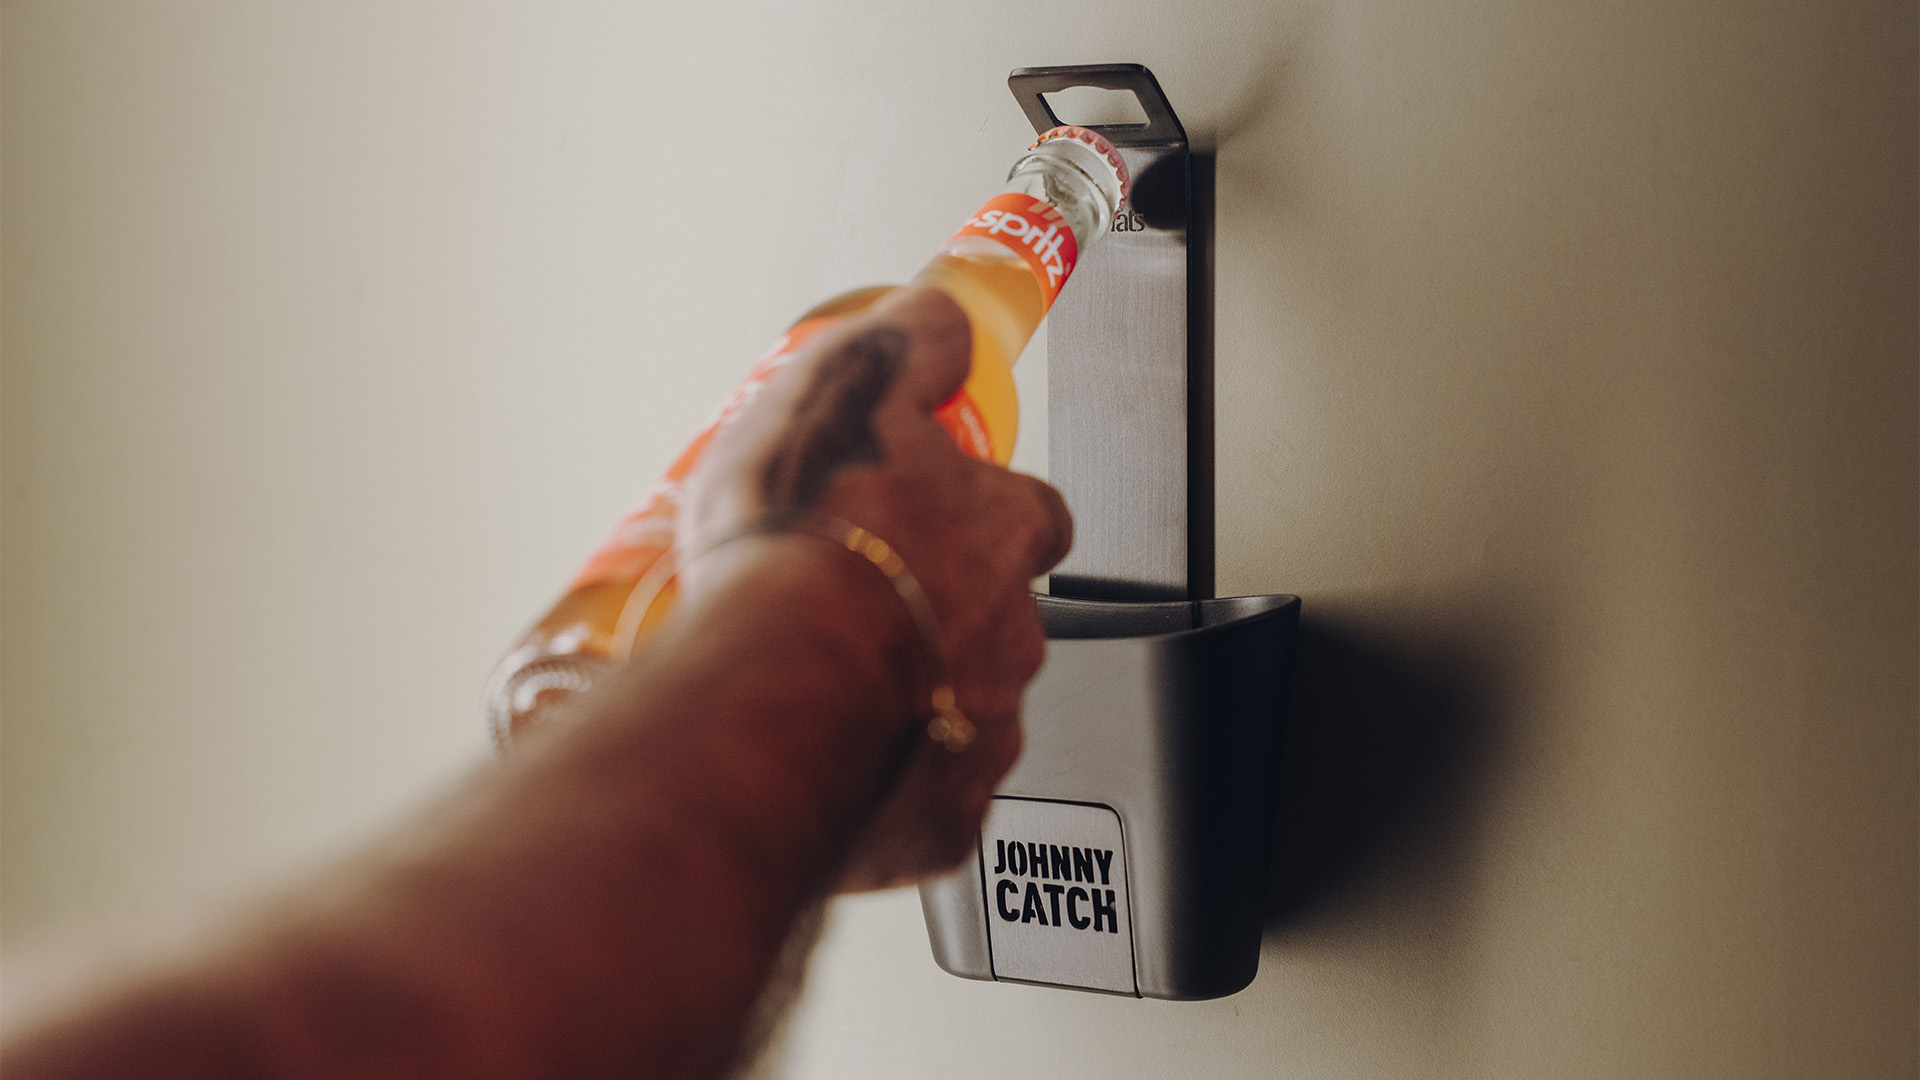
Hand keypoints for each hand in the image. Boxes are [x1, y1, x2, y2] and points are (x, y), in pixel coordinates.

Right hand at [678, 286, 1071, 890]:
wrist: (767, 697)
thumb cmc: (801, 551)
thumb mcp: (845, 389)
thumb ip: (904, 344)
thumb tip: (944, 312)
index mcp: (999, 536)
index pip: (1034, 513)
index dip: (990, 507)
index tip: (945, 505)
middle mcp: (1010, 638)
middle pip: (1003, 618)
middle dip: (949, 611)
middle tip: (866, 603)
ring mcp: (980, 735)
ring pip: (969, 712)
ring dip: (920, 698)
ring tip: (835, 688)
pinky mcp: (940, 820)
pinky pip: (930, 800)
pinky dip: (895, 786)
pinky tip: (836, 768)